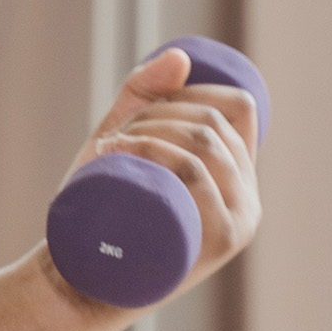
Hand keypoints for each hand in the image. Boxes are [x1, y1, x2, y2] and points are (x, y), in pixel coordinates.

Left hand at [60, 48, 263, 300]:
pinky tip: (119, 150)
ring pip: (203, 144)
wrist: (83, 275)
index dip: (194, 89)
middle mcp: (248, 202)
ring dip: (147, 129)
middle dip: (155, 112)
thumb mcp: (124, 141)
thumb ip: (144, 95)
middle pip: (213, 122)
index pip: (240, 108)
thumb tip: (179, 55)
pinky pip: (196, 177)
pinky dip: (154, 151)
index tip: (146, 105)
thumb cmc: (106, 207)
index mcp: (240, 178)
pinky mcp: (215, 244)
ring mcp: (235, 225)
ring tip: (106, 146)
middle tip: (111, 136)